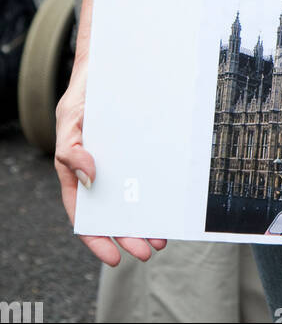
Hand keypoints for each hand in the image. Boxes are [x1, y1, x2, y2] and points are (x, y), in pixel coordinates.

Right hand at [55, 57, 166, 265]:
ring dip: (146, 218)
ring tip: (163, 233)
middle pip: (114, 213)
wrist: (109, 65)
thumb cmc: (83, 96)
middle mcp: (101, 171)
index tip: (114, 258)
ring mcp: (122, 162)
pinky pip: (149, 173)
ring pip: (134, 198)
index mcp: (77, 173)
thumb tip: (89, 179)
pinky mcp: (141, 149)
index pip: (84, 215)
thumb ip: (72, 151)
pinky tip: (170, 199)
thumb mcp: (70, 121)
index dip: (97, 239)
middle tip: (150, 249)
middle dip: (130, 235)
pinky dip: (157, 190)